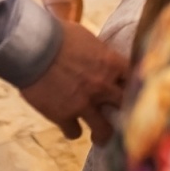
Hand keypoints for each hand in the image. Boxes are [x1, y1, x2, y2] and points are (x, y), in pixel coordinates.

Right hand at [20, 20, 128, 141]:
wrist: (32, 47)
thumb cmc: (58, 34)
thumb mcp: (87, 38)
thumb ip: (99, 53)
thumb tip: (102, 56)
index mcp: (111, 64)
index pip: (137, 80)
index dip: (136, 88)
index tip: (133, 92)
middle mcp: (102, 87)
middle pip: (126, 108)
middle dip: (125, 113)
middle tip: (122, 118)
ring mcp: (83, 104)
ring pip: (104, 130)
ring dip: (103, 133)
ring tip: (100, 136)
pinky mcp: (63, 116)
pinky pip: (74, 133)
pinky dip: (72, 131)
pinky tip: (70, 127)